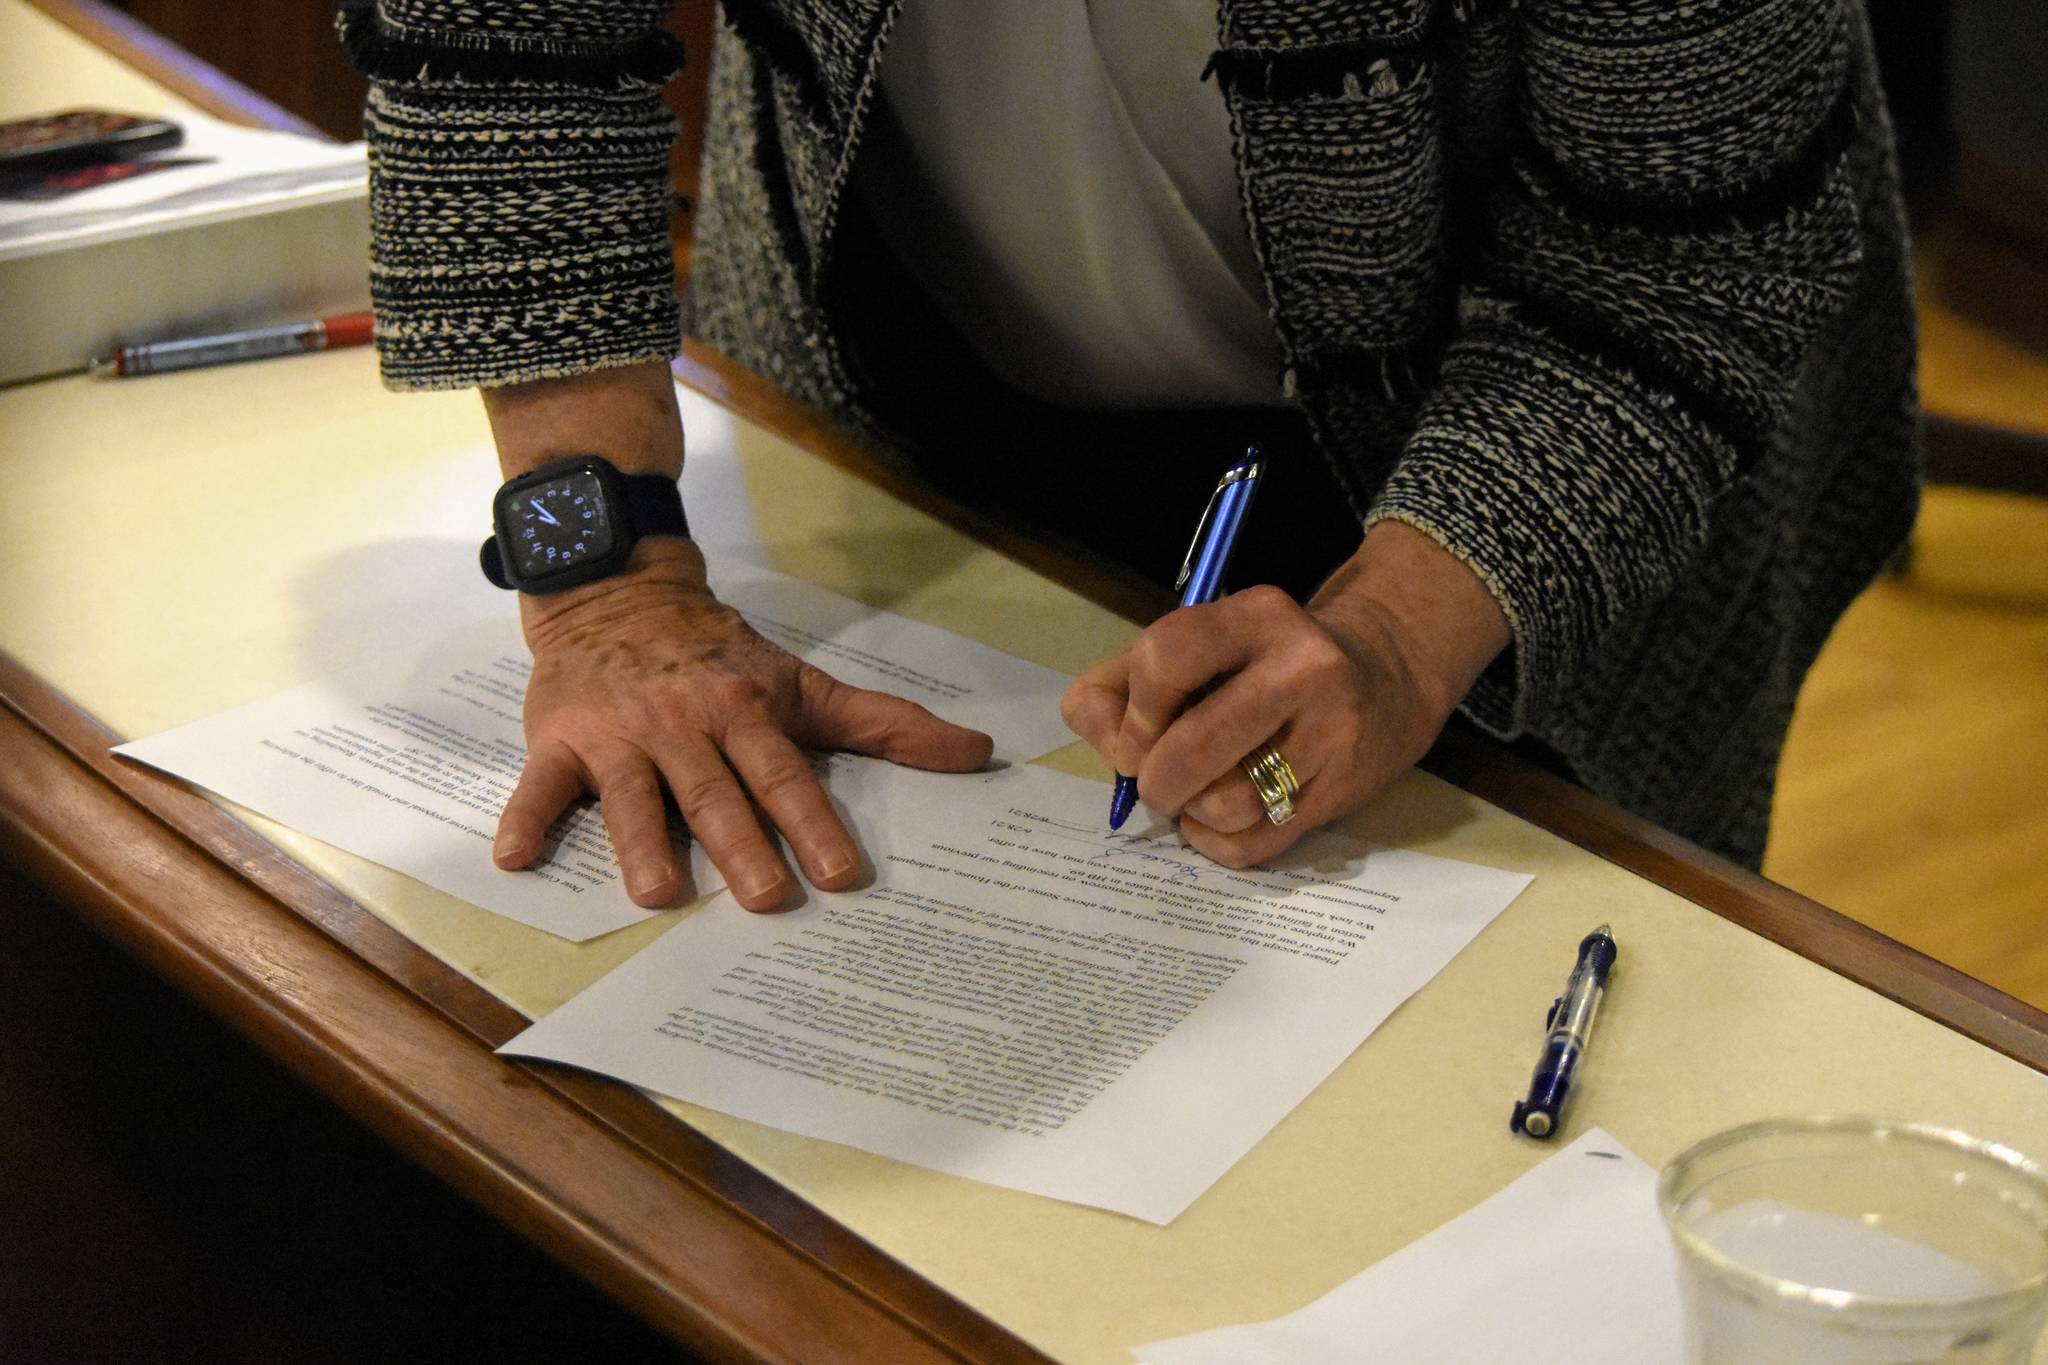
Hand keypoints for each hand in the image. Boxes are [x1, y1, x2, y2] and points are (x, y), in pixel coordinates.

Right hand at [495, 540, 993, 909]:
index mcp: (746, 713)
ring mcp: (619, 733)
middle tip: (769, 900)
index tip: (842, 874)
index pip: (785, 775)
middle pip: (717, 793)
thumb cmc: (721, 655)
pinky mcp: (560, 738)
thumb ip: (883, 724)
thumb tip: (976, 754)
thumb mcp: (803, 683)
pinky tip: (515, 860)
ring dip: (643, 844)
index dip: (814, 823)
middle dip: (742, 846)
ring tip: (657, 894)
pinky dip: (526, 819)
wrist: (621, 592)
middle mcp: (685, 724)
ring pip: (635, 795)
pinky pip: (541, 783)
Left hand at [1061, 521, 1508, 866]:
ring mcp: (1331, 735)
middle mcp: (1303, 669)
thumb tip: (1102, 738)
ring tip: (1199, 791)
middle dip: (1153, 778)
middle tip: (1157, 778)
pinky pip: (1250, 846)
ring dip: (1190, 812)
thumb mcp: (1200, 643)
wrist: (1386, 679)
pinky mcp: (1342, 794)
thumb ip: (1123, 682)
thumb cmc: (1264, 663)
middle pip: (1189, 748)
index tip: (1138, 731)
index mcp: (1257, 616)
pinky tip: (1222, 818)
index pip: (1166, 658)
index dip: (1134, 710)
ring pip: (1221, 805)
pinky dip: (1215, 842)